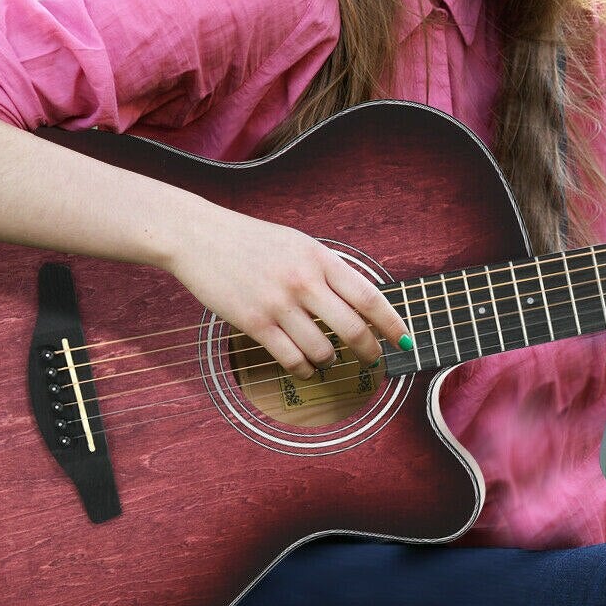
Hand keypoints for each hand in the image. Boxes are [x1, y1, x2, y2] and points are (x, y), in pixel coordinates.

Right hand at [168, 202, 408, 378]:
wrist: (200, 236)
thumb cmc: (252, 241)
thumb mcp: (299, 244)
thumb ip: (328, 270)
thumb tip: (360, 304)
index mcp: (320, 258)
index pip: (369, 297)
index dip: (392, 324)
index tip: (405, 341)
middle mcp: (304, 281)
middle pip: (352, 329)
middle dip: (369, 351)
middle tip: (373, 360)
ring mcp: (278, 304)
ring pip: (322, 350)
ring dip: (330, 360)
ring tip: (328, 359)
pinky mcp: (253, 323)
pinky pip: (291, 359)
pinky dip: (304, 369)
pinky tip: (306, 367)